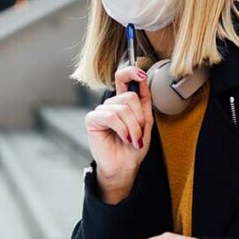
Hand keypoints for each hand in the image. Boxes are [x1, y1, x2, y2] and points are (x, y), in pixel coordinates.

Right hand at [85, 65, 154, 199]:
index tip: (141, 74)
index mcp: (124, 102)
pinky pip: (112, 116)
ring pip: (123, 109)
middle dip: (139, 118)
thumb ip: (144, 102)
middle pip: (130, 97)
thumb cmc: (134, 147)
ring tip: (133, 139)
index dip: (132, 72)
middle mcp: (112, 104)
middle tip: (139, 134)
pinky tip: (124, 138)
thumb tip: (141, 79)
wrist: (124, 166)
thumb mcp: (145, 123)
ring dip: (133, 127)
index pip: (124, 79)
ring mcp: (101, 110)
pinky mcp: (93, 119)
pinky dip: (122, 129)